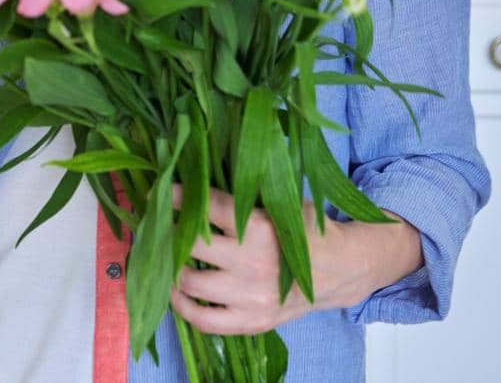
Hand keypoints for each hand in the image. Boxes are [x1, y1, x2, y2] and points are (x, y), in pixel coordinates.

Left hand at [167, 185, 376, 334]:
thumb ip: (244, 195)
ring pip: (191, 283)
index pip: (207, 207)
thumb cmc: (305, 230)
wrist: (340, 270)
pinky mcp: (253, 320)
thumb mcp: (281, 202)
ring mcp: (252, 295)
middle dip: (169, 234)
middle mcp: (253, 261)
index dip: (179, 198)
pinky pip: (206, 321)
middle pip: (190, 246)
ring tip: (164, 260)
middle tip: (160, 228)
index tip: (163, 192)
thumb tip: (200, 178)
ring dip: (171, 270)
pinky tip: (177, 293)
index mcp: (259, 226)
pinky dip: (184, 308)